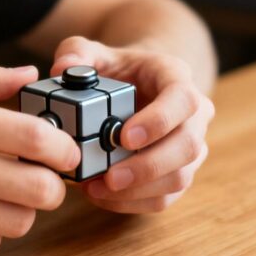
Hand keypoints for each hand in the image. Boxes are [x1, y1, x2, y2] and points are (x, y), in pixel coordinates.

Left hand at [49, 37, 214, 213]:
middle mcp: (194, 114)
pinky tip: (101, 196)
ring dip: (139, 191)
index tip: (124, 137)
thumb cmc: (118, 70)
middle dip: (148, 167)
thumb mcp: (95, 52)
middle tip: (109, 177)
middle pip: (188, 146)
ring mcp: (190, 147)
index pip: (183, 99)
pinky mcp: (179, 173)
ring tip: (96, 189)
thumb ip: (76, 52)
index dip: (158, 121)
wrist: (139, 86)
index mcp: (177, 78)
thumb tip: (61, 68)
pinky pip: (165, 197)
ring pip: (180, 177)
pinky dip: (133, 203)